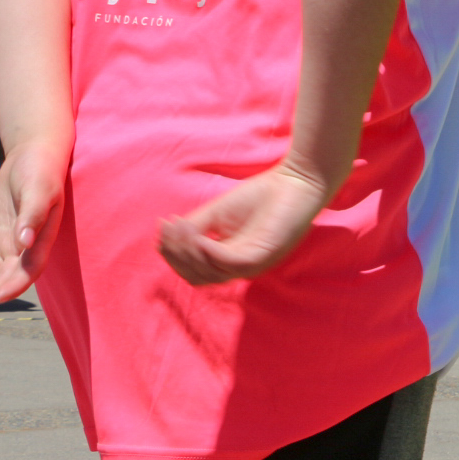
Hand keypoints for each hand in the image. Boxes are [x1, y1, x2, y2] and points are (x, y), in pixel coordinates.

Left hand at [0, 136, 69, 311]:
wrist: (32, 157)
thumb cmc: (41, 171)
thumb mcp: (40, 190)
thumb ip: (33, 216)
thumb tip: (25, 243)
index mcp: (42, 239)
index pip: (28, 270)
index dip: (13, 286)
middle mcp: (25, 248)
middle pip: (6, 277)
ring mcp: (8, 245)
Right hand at [157, 158, 332, 285]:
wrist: (295, 182)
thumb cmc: (260, 196)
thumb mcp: (217, 213)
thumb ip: (194, 227)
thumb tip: (167, 237)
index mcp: (231, 262)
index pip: (194, 272)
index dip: (173, 254)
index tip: (163, 228)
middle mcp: (241, 268)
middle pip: (197, 277)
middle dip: (177, 254)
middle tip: (170, 228)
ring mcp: (254, 264)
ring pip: (210, 273)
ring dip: (188, 252)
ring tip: (180, 227)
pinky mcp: (264, 255)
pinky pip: (229, 263)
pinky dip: (208, 251)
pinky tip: (197, 234)